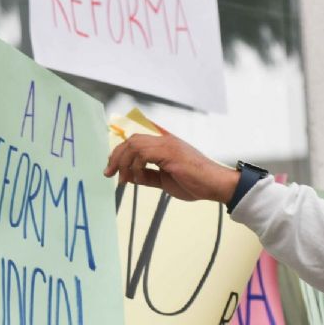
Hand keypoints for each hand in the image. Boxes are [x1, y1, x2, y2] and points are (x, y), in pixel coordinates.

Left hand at [103, 131, 239, 202]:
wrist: (214, 185)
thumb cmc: (195, 183)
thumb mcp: (165, 181)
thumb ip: (148, 176)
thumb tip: (130, 177)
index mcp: (165, 144)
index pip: (136, 140)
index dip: (120, 151)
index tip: (111, 167)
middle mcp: (165, 140)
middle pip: (131, 140)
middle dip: (116, 157)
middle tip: (109, 173)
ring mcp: (167, 144)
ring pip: (134, 144)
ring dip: (123, 163)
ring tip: (123, 179)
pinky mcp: (170, 152)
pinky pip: (143, 154)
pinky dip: (136, 167)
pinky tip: (139, 179)